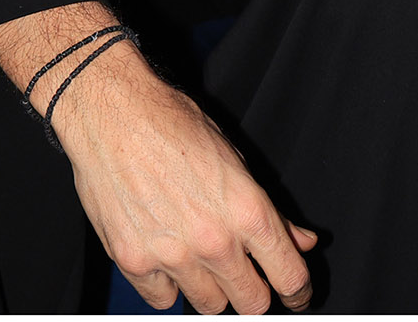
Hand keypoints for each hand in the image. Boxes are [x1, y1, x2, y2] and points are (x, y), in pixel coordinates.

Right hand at [61, 52, 316, 313]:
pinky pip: (163, 300)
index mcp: (247, 210)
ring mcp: (173, 257)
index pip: (289, 276)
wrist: (114, 114)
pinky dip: (168, 285)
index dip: (298, 291)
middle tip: (248, 277)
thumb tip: (302, 240)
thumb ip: (272, 210)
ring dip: (212, 289)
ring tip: (202, 257)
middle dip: (255, 294)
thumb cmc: (173, 125)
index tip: (296, 295)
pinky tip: (167, 256)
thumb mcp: (236, 158)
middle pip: (252, 304)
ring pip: (209, 306)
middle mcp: (214, 240)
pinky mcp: (135, 264)